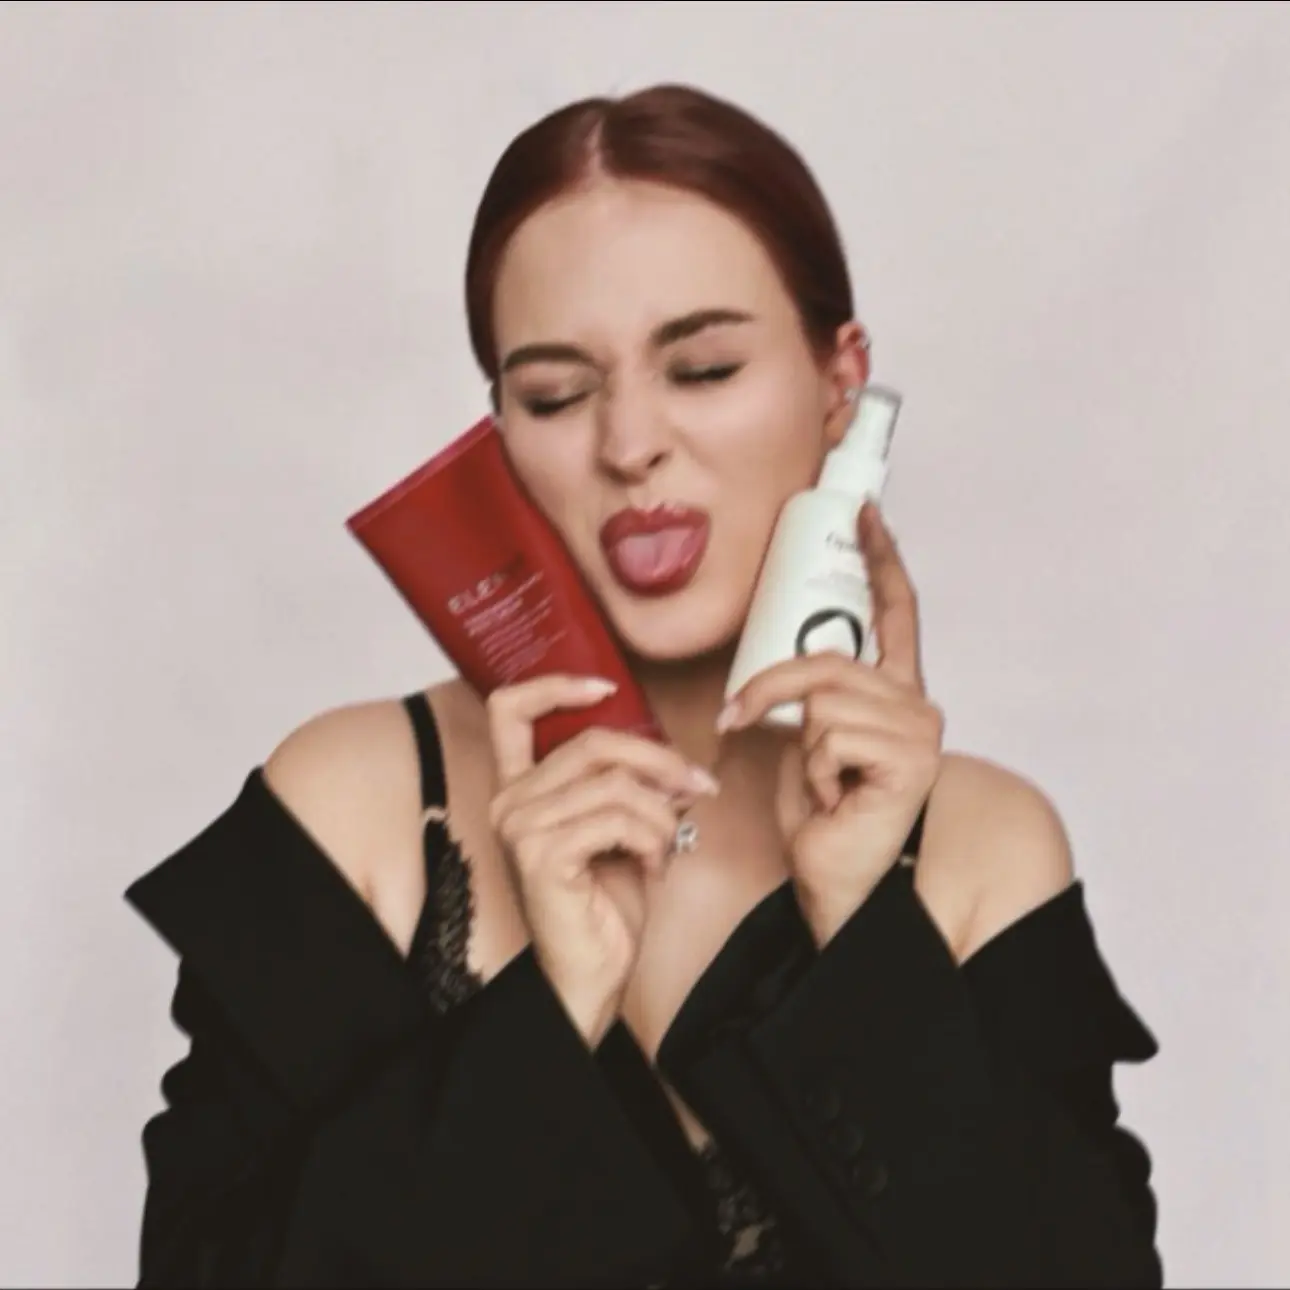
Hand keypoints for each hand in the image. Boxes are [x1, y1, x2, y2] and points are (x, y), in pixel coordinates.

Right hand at [487, 675, 718, 1046]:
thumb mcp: (620, 830)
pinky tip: (653, 866)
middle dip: (659, 760)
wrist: (592, 974)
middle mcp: (509, 801)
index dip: (556, 685)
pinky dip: (652, 839)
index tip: (606, 687)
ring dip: (660, 814)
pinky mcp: (540, 854)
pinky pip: (617, 819)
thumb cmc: (604, 904)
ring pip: (615, 783)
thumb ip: (630, 786)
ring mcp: (519, 827)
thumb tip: (674, 761)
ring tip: (667, 845)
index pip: (510, 708)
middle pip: (593, 742)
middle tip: (696, 787)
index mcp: (519, 788)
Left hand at [718, 502, 943, 944]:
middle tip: (740, 720)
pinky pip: (828, 734)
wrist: (838, 879)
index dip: (881, 560)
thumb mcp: (803, 740)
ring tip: (823, 786)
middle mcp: (916, 705)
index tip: (866, 514)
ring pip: (822, 700)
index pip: (893, 612)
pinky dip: (813, 771)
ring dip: (800, 749)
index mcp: (893, 694)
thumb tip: (783, 664)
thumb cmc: (823, 815)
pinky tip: (836, 799)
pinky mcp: (909, 755)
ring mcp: (919, 729)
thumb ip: (807, 694)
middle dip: (768, 691)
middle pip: (826, 660)